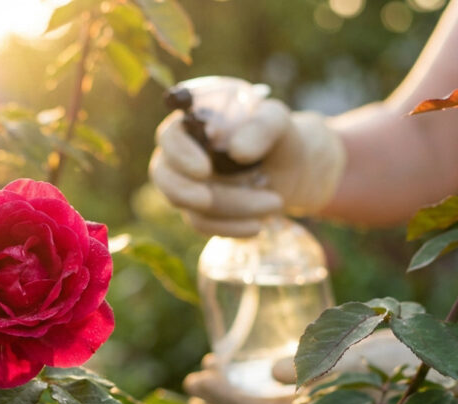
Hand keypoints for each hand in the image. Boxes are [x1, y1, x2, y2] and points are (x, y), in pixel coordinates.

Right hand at [149, 97, 345, 236]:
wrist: (294, 168)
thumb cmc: (279, 136)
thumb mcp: (278, 122)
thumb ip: (261, 127)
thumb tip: (237, 151)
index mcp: (194, 121)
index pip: (170, 136)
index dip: (179, 154)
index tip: (204, 170)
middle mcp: (183, 152)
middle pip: (163, 175)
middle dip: (183, 191)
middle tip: (206, 200)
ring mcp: (189, 184)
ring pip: (190, 205)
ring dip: (230, 209)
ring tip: (275, 203)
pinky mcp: (201, 210)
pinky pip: (203, 224)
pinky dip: (229, 228)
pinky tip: (258, 227)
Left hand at [184, 322, 457, 403]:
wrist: (454, 366)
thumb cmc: (412, 358)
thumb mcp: (365, 355)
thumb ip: (319, 367)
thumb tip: (271, 376)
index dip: (227, 397)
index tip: (196, 378)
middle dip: (226, 397)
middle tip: (194, 375)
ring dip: (242, 393)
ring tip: (215, 369)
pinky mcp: (335, 401)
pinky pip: (289, 402)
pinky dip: (264, 388)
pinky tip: (250, 370)